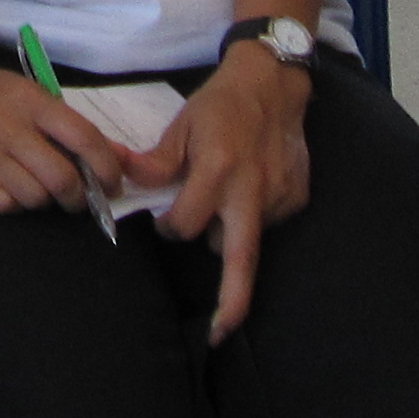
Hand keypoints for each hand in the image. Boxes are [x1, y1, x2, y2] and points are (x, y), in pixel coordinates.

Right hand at [0, 38, 121, 216]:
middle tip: (78, 196)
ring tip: (38, 186)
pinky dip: (13, 203)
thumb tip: (120, 159)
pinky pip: (3, 205)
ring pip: (34, 198)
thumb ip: (72, 127)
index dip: (107, 167)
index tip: (113, 184)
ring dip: (44, 199)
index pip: (83, 138)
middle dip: (78, 196)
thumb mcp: (30, 95)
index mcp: (32, 102)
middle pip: (61, 179)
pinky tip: (9, 187)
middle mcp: (9, 127)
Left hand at [130, 43, 310, 339]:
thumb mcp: (182, 124)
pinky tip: (249, 183)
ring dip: (228, 230)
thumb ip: (156, 161)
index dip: (170, 226)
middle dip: (232, 305)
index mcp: (218, 170)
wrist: (273, 83)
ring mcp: (278, 197)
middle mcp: (251, 190)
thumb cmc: (221, 103)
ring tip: (226, 194)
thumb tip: (123, 179)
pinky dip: (251, 213)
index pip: (186, 223)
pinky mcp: (296, 198)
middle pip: (240, 261)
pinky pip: (265, 221)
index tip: (164, 221)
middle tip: (218, 334)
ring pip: (244, 238)